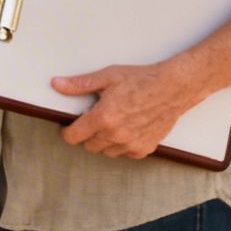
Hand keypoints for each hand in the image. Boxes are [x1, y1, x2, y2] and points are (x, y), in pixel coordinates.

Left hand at [52, 62, 201, 158]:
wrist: (173, 88)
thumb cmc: (141, 80)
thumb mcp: (107, 77)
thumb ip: (79, 84)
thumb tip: (56, 84)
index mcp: (102, 118)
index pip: (73, 137)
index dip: (67, 131)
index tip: (69, 126)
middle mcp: (115, 135)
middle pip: (89, 146)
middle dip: (87, 134)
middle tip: (95, 118)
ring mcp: (131, 145)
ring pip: (106, 152)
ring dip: (104, 141)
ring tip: (113, 122)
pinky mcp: (144, 149)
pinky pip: (125, 153)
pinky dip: (122, 145)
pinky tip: (127, 128)